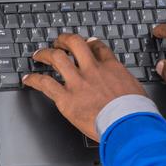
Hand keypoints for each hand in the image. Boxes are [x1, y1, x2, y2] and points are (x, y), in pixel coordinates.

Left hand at [23, 34, 147, 141]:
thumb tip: (131, 93)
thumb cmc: (136, 113)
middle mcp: (93, 70)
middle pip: (75, 44)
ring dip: (45, 54)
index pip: (98, 48)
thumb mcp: (138, 91)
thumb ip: (128, 86)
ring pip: (57, 58)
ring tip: (38, 54)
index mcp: (112, 68)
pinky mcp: (66, 99)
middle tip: (59, 42)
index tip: (86, 43)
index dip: (90, 43)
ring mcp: (78, 83)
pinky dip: (34, 79)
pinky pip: (45, 84)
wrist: (129, 124)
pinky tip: (28, 79)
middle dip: (64, 40)